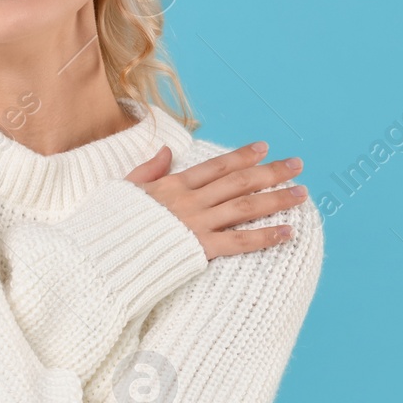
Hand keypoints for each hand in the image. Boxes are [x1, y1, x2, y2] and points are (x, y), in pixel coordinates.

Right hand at [125, 141, 306, 260]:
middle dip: (271, 172)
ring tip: (303, 193)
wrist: (100, 255)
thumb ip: (149, 170)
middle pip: (239, 182)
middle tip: (298, 165)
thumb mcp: (124, 189)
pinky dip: (267, 236)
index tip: (264, 147)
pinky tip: (289, 232)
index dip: (242, 155)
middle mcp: (189, 201)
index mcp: (172, 186)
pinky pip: (241, 242)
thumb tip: (166, 152)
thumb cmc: (108, 224)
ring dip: (277, 199)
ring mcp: (196, 225)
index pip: (216, 166)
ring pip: (246, 207)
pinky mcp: (200, 250)